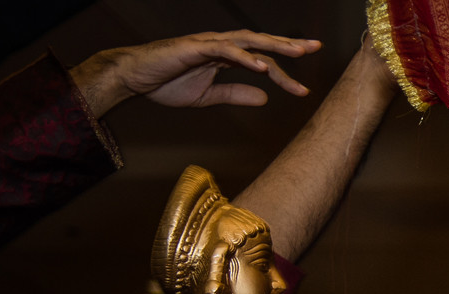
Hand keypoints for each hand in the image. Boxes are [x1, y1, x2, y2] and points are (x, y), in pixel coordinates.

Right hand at [71, 31, 320, 118]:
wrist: (133, 79)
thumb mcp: (208, 96)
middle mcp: (220, 46)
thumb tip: (265, 98)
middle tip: (315, 48)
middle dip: (288, 45)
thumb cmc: (165, 84)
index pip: (262, 62)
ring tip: (297, 52)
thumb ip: (235, 94)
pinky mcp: (194, 48)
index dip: (283, 75)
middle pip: (260, 43)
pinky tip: (260, 65)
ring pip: (247, 40)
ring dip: (273, 46)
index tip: (304, 91)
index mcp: (225, 57)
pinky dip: (243, 56)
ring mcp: (207, 44)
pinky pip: (223, 50)